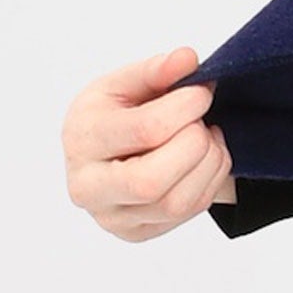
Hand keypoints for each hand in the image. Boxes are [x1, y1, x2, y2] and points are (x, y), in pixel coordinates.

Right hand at [62, 45, 236, 242]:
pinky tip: (205, 158)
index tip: (202, 92)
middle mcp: (88, 186)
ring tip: (208, 136)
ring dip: (209, 164)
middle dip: (195, 145)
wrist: (110, 150)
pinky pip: (187, 214)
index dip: (186, 107)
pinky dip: (210, 181)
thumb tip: (187, 59)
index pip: (145, 130)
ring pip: (175, 203)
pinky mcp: (136, 233)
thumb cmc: (116, 112)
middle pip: (152, 181)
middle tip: (203, 121)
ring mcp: (111, 217)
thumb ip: (157, 69)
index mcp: (82, 138)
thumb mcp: (128, 81)